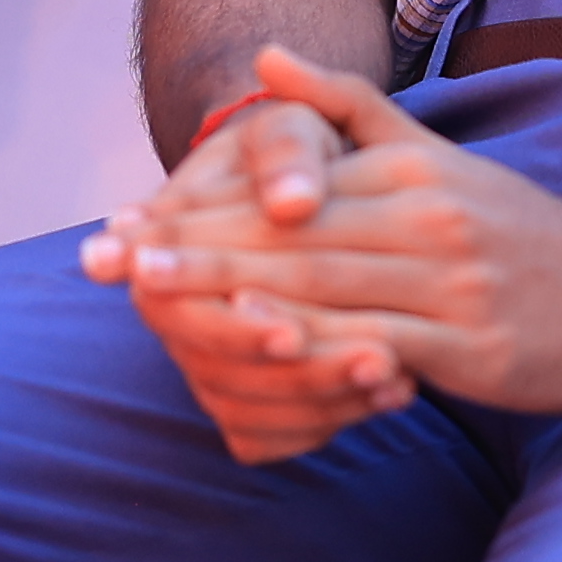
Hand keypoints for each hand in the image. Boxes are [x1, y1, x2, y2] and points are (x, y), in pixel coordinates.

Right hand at [79, 88, 414, 463]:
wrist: (305, 184)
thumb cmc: (294, 152)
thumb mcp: (290, 128)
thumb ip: (286, 156)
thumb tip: (293, 203)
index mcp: (161, 249)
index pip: (176, 308)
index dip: (235, 328)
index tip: (293, 334)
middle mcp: (177, 316)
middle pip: (219, 370)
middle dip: (299, 370)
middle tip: (378, 357)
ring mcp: (209, 361)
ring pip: (253, 408)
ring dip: (328, 396)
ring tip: (400, 371)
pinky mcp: (248, 397)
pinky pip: (278, 433)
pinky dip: (333, 419)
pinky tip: (396, 390)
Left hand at [100, 49, 561, 427]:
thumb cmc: (526, 232)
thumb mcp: (439, 156)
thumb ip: (353, 107)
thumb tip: (267, 58)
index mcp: (407, 169)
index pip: (279, 191)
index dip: (193, 209)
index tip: (118, 225)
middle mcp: (422, 216)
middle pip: (284, 232)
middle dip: (186, 247)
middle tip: (102, 259)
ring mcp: (448, 281)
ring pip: (321, 282)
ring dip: (227, 291)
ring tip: (149, 297)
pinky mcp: (472, 342)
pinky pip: (380, 343)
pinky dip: (314, 344)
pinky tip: (260, 348)